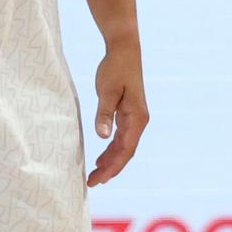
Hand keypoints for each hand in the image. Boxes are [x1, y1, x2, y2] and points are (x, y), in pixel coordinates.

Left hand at [87, 43, 147, 185]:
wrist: (124, 49)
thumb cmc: (115, 67)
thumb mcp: (107, 90)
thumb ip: (104, 113)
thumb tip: (102, 137)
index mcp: (137, 118)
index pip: (125, 150)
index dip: (112, 167)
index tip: (98, 179)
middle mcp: (139, 121)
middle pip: (126, 153)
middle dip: (110, 169)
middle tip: (92, 182)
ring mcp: (135, 117)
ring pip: (124, 147)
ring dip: (111, 161)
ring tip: (96, 175)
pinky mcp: (129, 113)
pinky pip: (122, 138)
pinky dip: (112, 149)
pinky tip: (102, 157)